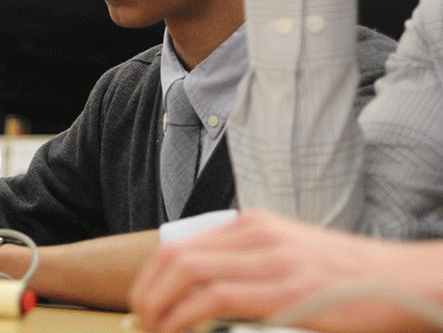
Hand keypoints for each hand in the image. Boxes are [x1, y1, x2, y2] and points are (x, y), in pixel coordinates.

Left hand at [129, 210, 434, 332]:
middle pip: (175, 255)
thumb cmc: (346, 277)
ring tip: (154, 330)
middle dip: (147, 291)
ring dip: (160, 306)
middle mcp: (257, 234)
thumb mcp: (290, 255)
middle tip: (141, 321)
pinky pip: (217, 297)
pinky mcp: (287, 290)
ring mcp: (271, 259)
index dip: (151, 276)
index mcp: (253, 224)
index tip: (144, 302)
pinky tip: (179, 331)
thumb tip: (207, 292)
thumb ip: (250, 263)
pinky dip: (187, 316)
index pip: (180, 242)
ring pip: (188, 271)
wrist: (405, 280)